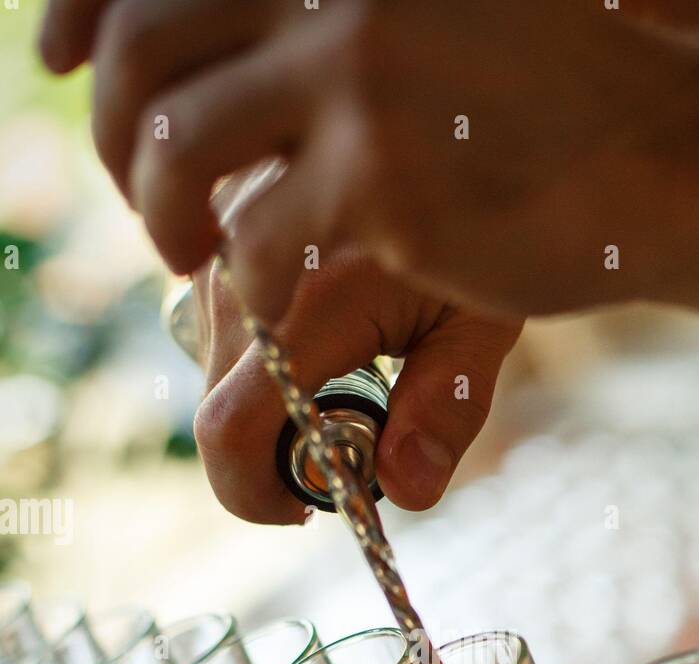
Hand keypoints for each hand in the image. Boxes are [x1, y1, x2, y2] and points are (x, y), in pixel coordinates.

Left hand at [39, 0, 695, 323]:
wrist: (661, 154)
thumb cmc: (550, 90)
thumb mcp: (438, 5)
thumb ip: (326, 10)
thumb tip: (216, 32)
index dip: (90, 13)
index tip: (58, 60)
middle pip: (144, 44)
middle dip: (115, 129)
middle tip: (146, 192)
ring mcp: (356, 71)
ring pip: (177, 144)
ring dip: (161, 209)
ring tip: (185, 249)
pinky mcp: (379, 178)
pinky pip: (254, 240)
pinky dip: (248, 280)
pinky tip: (275, 293)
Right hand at [187, 242, 521, 523]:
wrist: (441, 118)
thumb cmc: (476, 219)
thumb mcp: (482, 318)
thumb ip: (446, 409)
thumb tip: (409, 493)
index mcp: (304, 297)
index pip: (229, 432)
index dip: (255, 496)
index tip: (307, 510)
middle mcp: (240, 272)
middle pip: (220, 418)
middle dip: (277, 456)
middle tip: (356, 443)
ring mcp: (219, 252)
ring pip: (217, 378)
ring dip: (271, 405)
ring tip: (354, 373)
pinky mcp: (216, 238)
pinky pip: (219, 334)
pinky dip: (261, 360)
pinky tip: (324, 334)